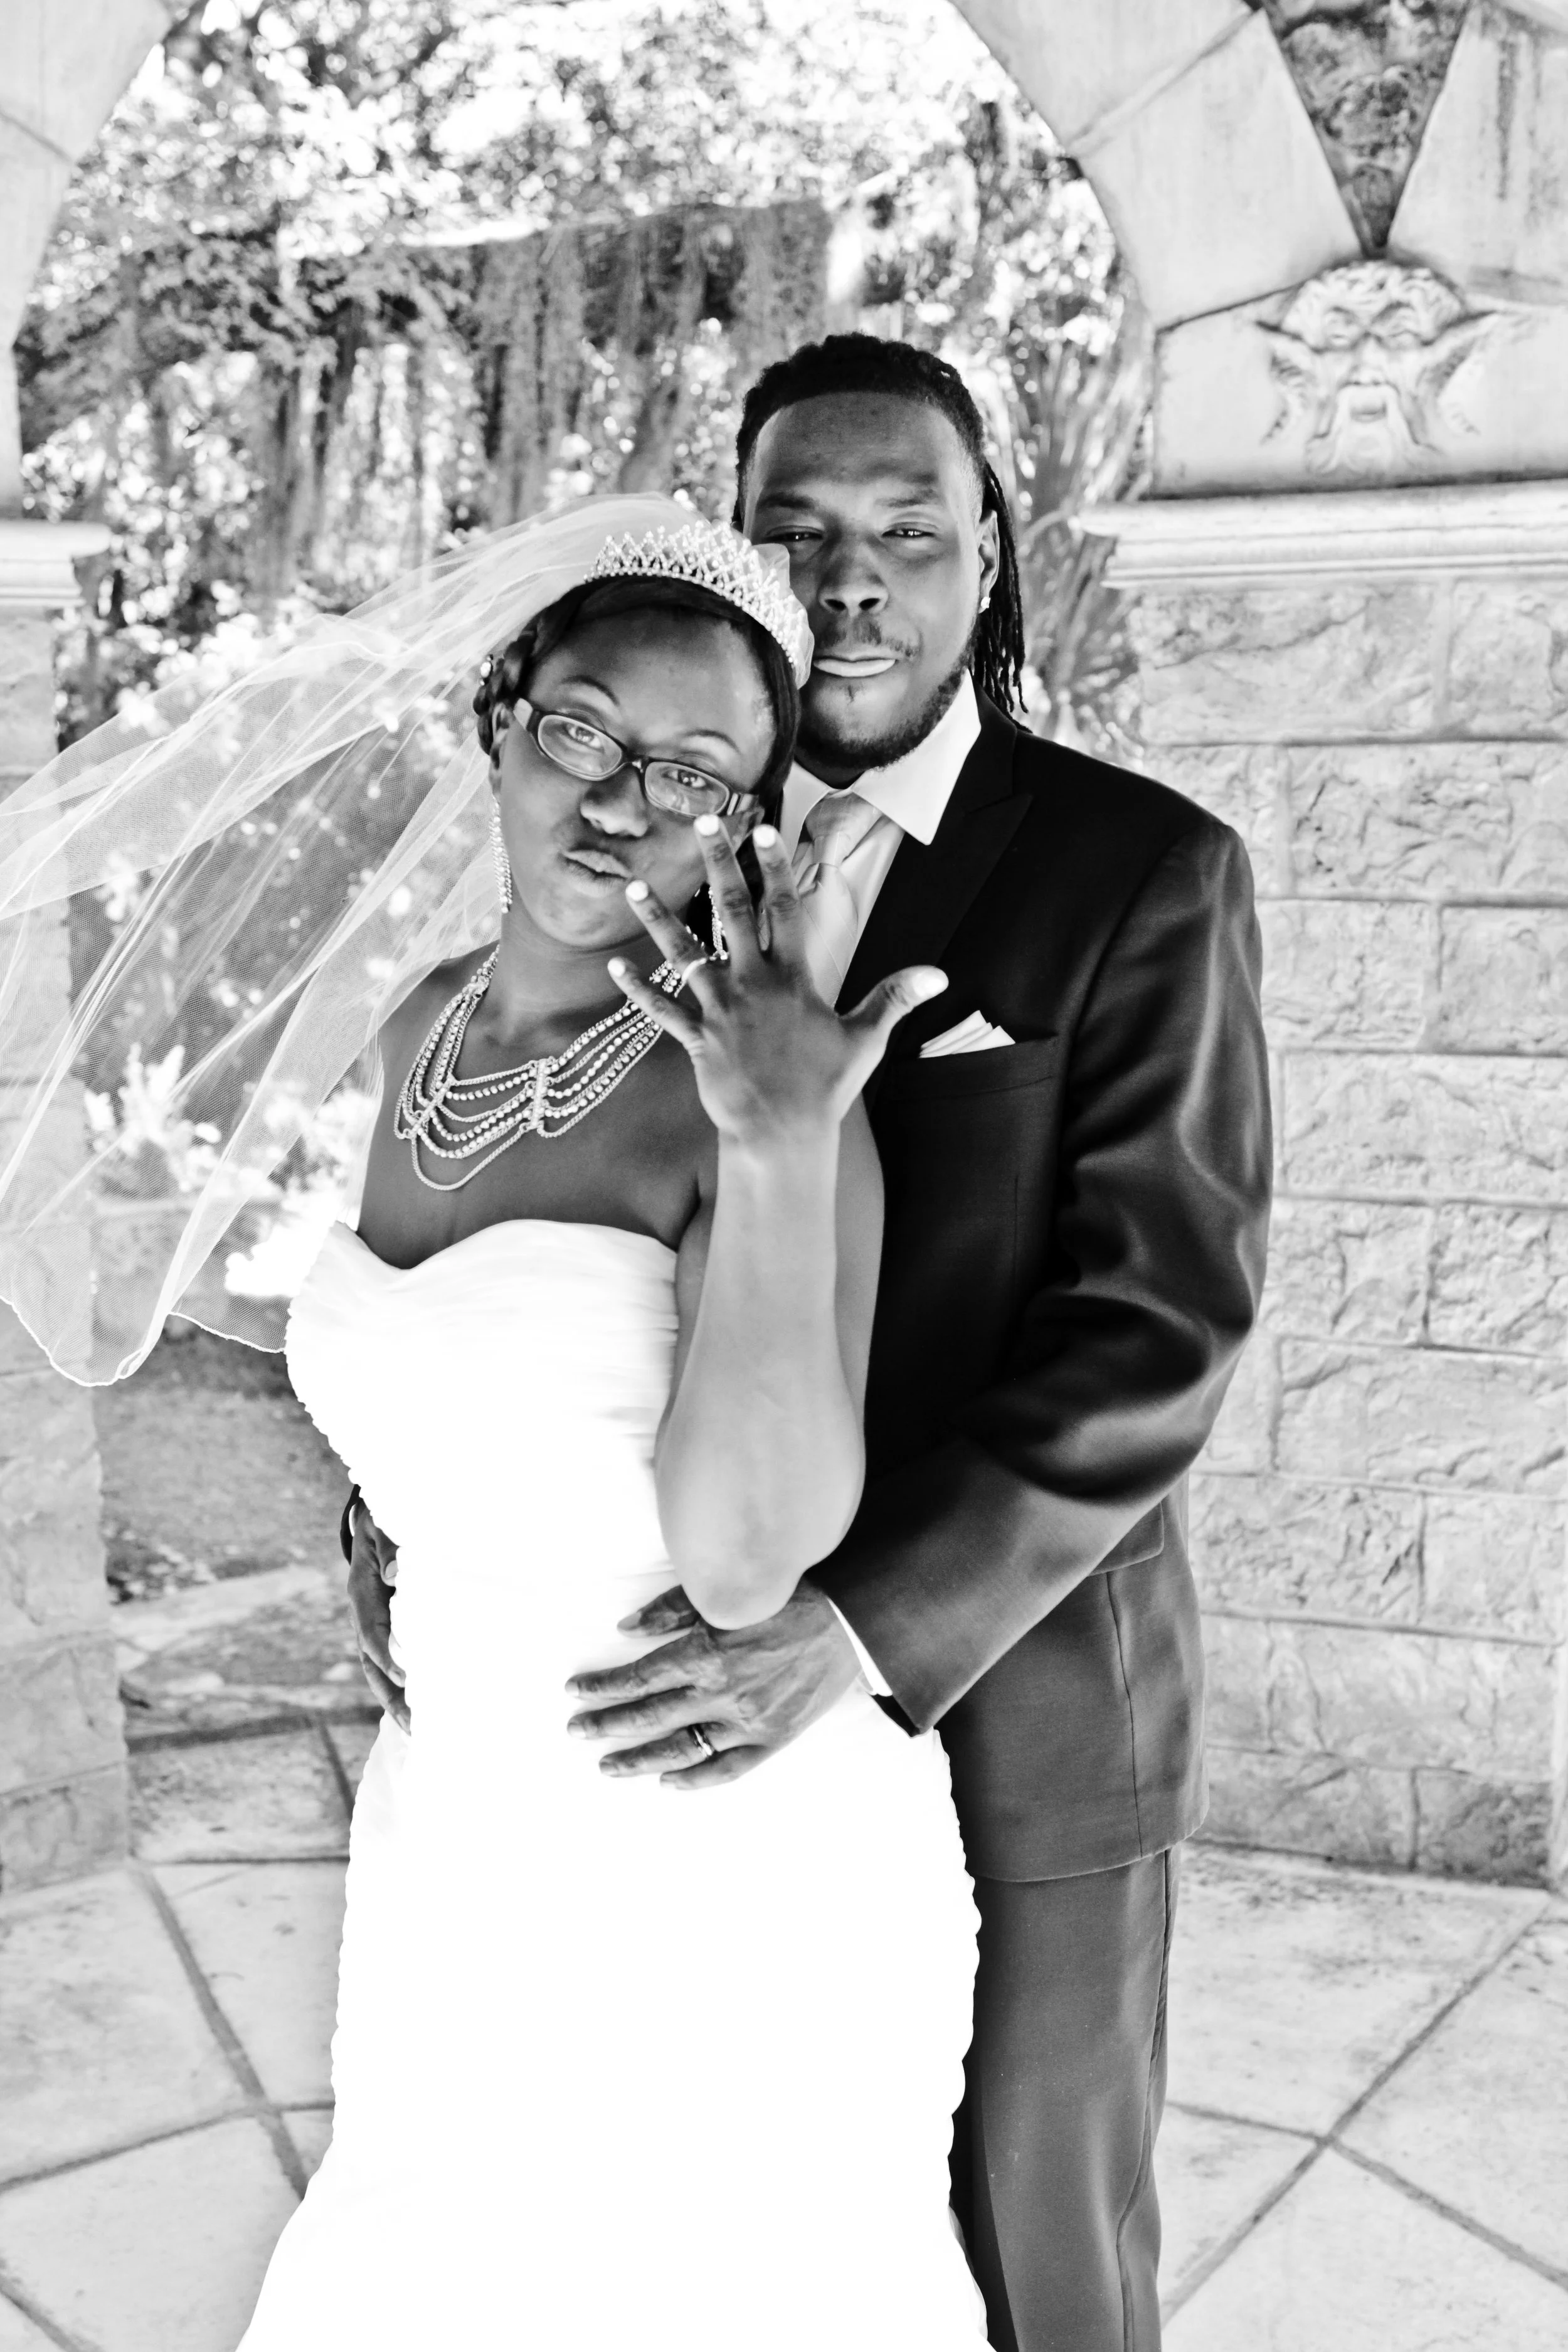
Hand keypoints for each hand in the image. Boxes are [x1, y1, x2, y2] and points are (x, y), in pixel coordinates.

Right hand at [345, 1498, 407, 1731]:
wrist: (378, 1513)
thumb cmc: (384, 1517)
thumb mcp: (383, 1522)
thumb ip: (388, 1546)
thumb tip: (391, 1574)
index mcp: (363, 1593)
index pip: (372, 1634)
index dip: (388, 1658)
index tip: (408, 1680)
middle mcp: (366, 1614)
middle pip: (373, 1664)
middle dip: (392, 1697)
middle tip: (415, 1728)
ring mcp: (377, 1623)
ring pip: (382, 1670)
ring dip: (399, 1700)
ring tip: (420, 1732)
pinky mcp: (393, 1625)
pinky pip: (397, 1659)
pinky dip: (408, 1684)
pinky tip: (427, 1706)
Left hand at [565, 1578, 862, 1786]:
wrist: (849, 1620)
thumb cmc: (788, 1597)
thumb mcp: (727, 1596)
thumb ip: (673, 1610)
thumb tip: (626, 1627)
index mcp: (706, 1652)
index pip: (639, 1678)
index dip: (603, 1687)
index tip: (575, 1693)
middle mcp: (722, 1692)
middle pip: (648, 1716)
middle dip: (606, 1724)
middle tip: (575, 1731)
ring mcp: (747, 1721)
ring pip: (680, 1749)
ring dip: (638, 1760)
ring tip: (607, 1765)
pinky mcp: (773, 1739)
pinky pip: (727, 1769)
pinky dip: (695, 1779)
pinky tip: (668, 1781)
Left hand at [610, 816, 944, 1143]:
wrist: (782, 1135)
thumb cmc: (825, 1089)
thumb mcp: (865, 1040)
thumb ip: (894, 998)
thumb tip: (938, 975)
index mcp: (792, 980)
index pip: (783, 910)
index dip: (776, 868)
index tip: (764, 831)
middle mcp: (752, 985)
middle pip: (730, 913)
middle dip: (718, 865)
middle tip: (705, 824)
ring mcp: (720, 1011)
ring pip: (684, 954)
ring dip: (657, 919)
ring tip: (634, 886)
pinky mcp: (696, 1040)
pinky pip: (660, 1010)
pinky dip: (638, 990)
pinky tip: (614, 968)